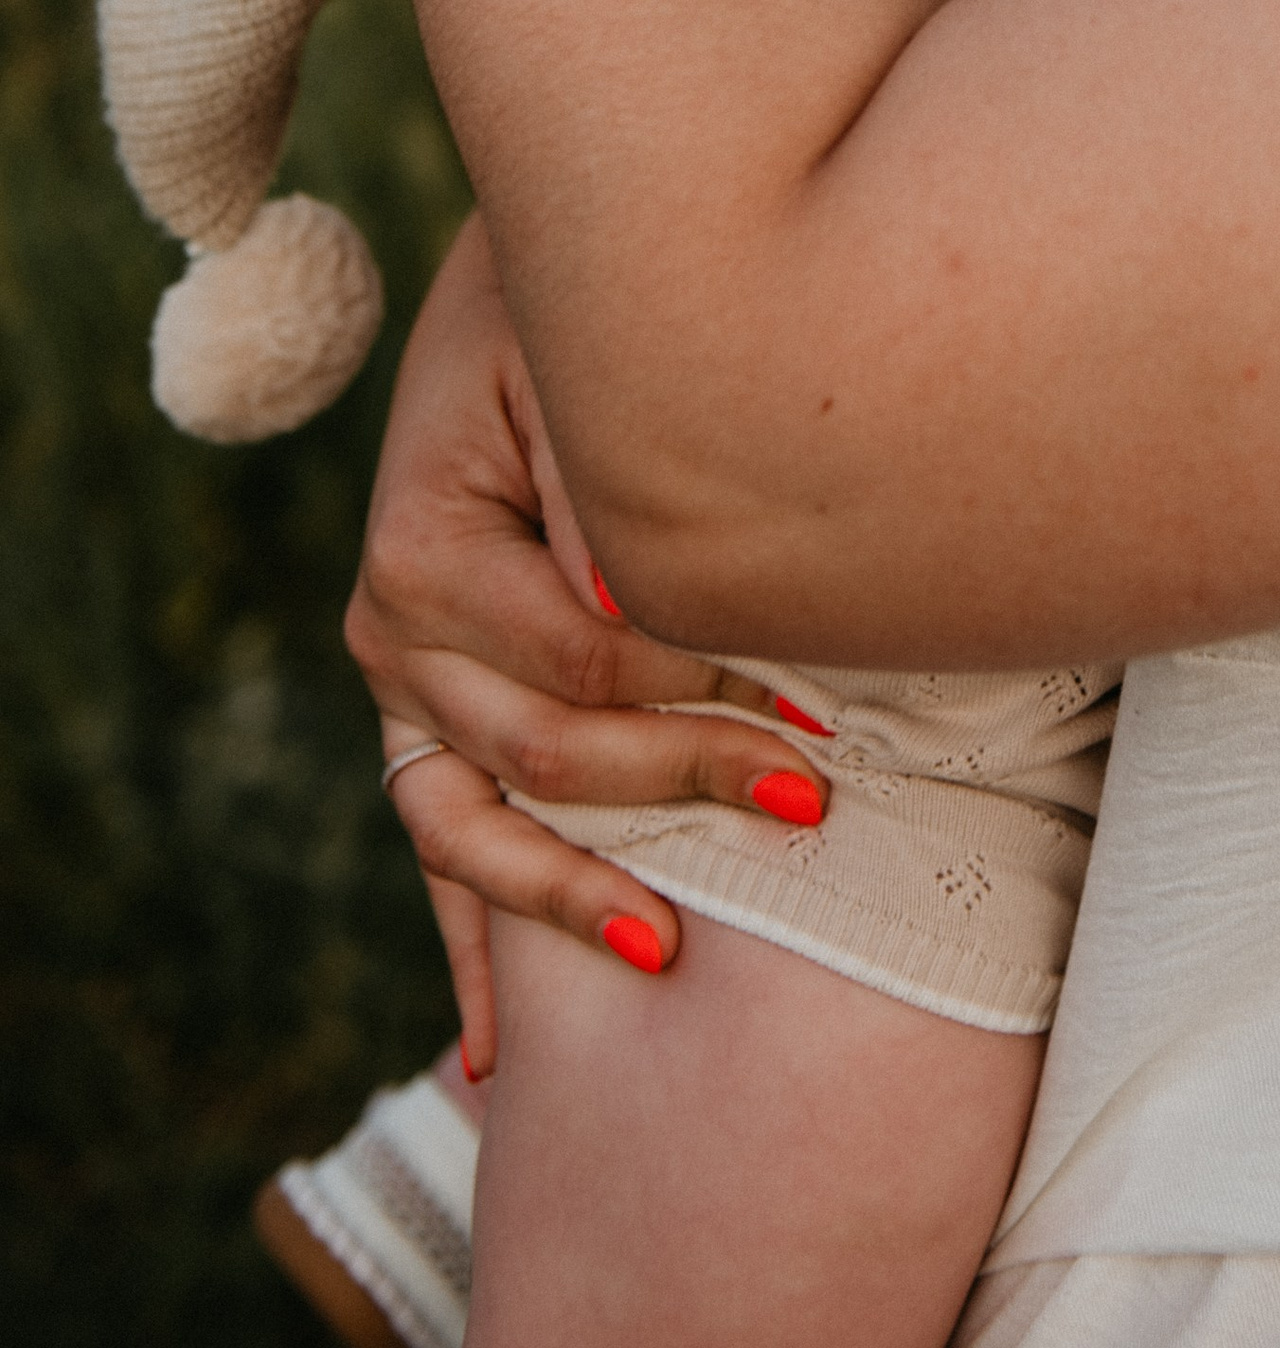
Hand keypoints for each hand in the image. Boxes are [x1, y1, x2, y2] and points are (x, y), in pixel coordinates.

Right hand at [348, 213, 830, 1075]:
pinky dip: (475, 947)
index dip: (701, 690)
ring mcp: (400, 687)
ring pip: (474, 831)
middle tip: (814, 792)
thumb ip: (604, 489)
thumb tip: (638, 605)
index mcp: (421, 547)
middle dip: (684, 781)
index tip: (822, 709)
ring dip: (576, 894)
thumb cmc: (568, 318)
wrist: (521, 289)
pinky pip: (439, 848)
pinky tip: (498, 1058)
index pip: (579, 660)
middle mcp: (391, 632)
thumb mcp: (576, 367)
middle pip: (546, 751)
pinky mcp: (422, 719)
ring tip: (672, 949)